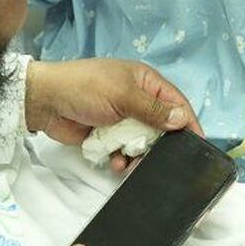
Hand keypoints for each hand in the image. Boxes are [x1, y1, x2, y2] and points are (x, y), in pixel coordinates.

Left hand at [24, 58, 203, 172]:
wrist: (46, 102)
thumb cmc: (85, 88)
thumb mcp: (123, 95)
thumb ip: (153, 110)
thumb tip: (182, 120)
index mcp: (145, 82)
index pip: (175, 103)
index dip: (188, 122)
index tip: (198, 144)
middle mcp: (137, 100)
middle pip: (161, 126)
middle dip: (161, 144)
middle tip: (164, 162)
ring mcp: (122, 119)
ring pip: (143, 143)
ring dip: (139, 155)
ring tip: (132, 163)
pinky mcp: (108, 136)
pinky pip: (123, 151)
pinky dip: (121, 159)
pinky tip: (115, 163)